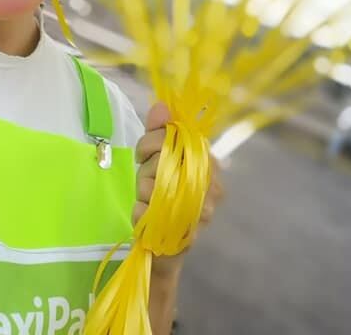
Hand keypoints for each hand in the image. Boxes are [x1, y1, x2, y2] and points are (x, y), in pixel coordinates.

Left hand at [134, 102, 224, 277]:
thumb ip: (159, 131)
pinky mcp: (183, 236)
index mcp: (209, 165)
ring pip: (154, 185)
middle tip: (146, 177)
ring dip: (142, 189)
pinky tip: (145, 214)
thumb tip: (161, 105)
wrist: (164, 246)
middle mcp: (211, 188)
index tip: (144, 152)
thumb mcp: (158, 159)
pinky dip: (139, 211)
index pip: (179, 138)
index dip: (153, 142)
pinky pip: (148, 211)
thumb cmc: (164, 195)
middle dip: (146, 166)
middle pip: (165, 160)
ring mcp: (200, 214)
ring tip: (148, 198)